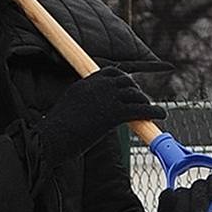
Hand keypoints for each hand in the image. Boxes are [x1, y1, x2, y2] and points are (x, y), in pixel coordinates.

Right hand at [36, 67, 155, 168]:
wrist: (50, 139)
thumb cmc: (54, 133)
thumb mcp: (67, 110)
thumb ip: (80, 105)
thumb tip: (87, 116)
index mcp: (85, 83)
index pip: (111, 72)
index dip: (123, 78)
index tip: (129, 86)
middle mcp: (98, 86)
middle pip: (126, 82)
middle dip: (136, 91)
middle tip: (141, 100)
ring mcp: (107, 98)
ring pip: (135, 95)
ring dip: (145, 102)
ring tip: (152, 111)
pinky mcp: (114, 113)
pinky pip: (140, 109)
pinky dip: (153, 112)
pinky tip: (160, 116)